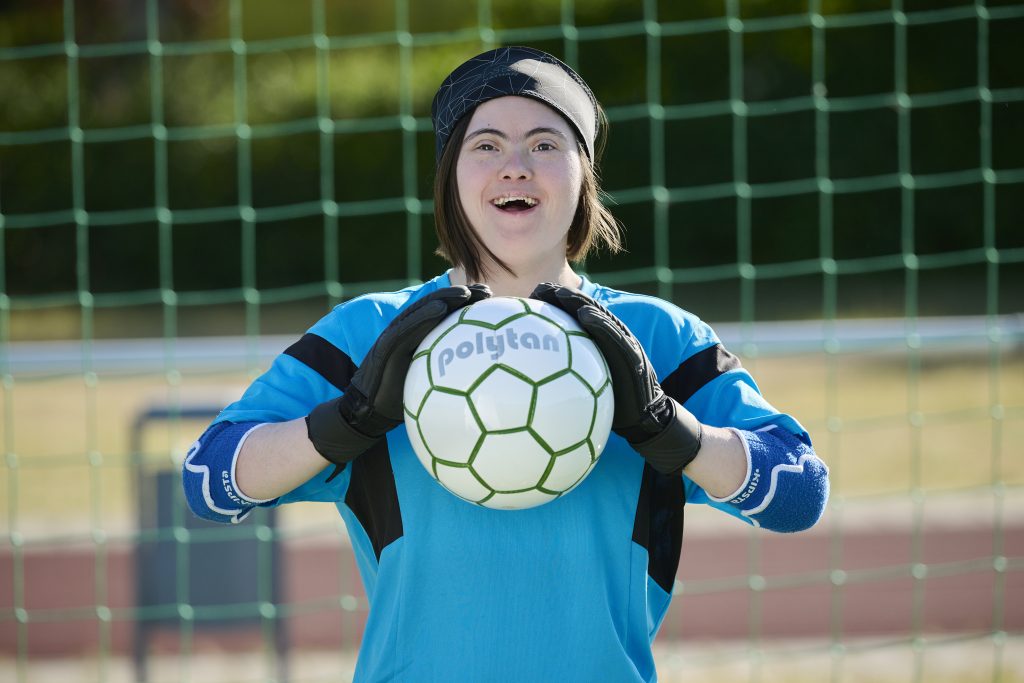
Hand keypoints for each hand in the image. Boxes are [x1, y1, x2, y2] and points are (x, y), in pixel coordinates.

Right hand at [308, 284, 490, 472]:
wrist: (366, 412)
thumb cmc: (398, 400)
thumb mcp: (426, 386)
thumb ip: (446, 376)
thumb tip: (480, 380)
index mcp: (418, 339)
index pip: (444, 315)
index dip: (466, 304)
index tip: (492, 298)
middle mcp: (407, 332)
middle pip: (436, 306)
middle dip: (462, 295)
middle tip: (487, 291)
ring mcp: (394, 337)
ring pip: (422, 311)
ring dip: (445, 298)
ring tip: (467, 292)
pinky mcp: (385, 346)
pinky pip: (407, 328)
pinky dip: (423, 316)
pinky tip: (441, 308)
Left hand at [530, 282, 701, 474]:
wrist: (646, 418)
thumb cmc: (614, 402)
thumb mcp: (588, 386)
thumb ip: (570, 375)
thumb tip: (535, 381)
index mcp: (600, 342)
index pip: (577, 316)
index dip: (557, 303)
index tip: (534, 294)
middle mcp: (612, 337)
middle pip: (586, 309)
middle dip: (563, 296)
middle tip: (541, 288)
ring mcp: (624, 343)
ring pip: (600, 316)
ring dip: (579, 302)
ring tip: (560, 293)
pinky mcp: (633, 355)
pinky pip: (615, 336)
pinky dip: (601, 324)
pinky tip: (585, 315)